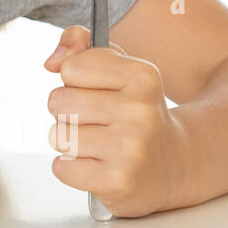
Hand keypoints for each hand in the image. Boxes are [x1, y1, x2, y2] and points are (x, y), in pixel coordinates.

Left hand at [43, 24, 184, 216]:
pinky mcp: (117, 181)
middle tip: (96, 121)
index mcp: (141, 76)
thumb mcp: (118, 68)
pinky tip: (97, 165)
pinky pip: (62, 167)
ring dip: (69, 141)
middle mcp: (140, 111)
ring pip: (57, 135)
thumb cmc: (136, 111)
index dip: (74, 79)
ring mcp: (130, 149)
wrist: (175, 163)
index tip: (96, 90)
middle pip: (58, 101)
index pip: (70, 67)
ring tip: (98, 143)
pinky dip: (72, 168)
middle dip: (67, 112)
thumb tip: (51, 61)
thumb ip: (79, 46)